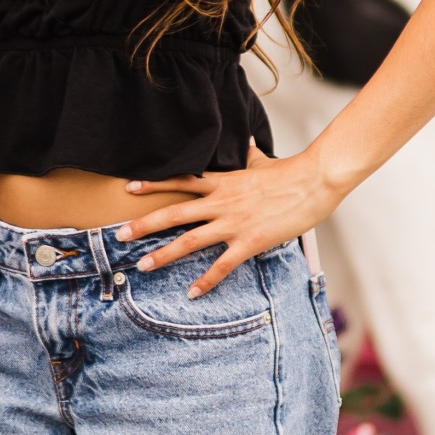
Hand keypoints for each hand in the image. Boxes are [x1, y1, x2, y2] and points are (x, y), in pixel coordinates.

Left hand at [117, 144, 342, 294]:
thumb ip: (250, 156)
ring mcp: (234, 223)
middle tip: (120, 235)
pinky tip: (192, 293)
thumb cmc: (290, 172)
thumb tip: (248, 142)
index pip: (181, 182)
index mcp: (222, 183)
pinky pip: (223, 265)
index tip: (130, 187)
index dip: (154, 184)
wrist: (314, 181)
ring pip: (190, 241)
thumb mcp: (263, 162)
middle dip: (145, 225)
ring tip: (143, 266)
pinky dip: (206, 281)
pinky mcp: (250, 241)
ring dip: (164, 255)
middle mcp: (221, 203)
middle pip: (174, 213)